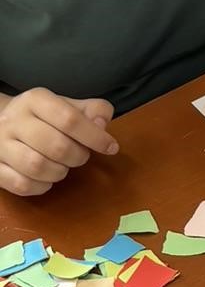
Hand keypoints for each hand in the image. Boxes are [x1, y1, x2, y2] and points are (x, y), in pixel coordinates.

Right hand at [0, 90, 116, 197]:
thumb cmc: (42, 118)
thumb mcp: (67, 106)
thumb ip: (92, 111)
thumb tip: (102, 124)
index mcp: (35, 100)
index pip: (69, 119)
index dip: (95, 137)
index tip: (111, 147)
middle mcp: (14, 120)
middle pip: (56, 146)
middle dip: (78, 156)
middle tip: (80, 156)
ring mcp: (0, 145)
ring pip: (37, 167)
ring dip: (59, 172)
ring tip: (62, 166)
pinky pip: (22, 184)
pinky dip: (41, 186)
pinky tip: (45, 179)